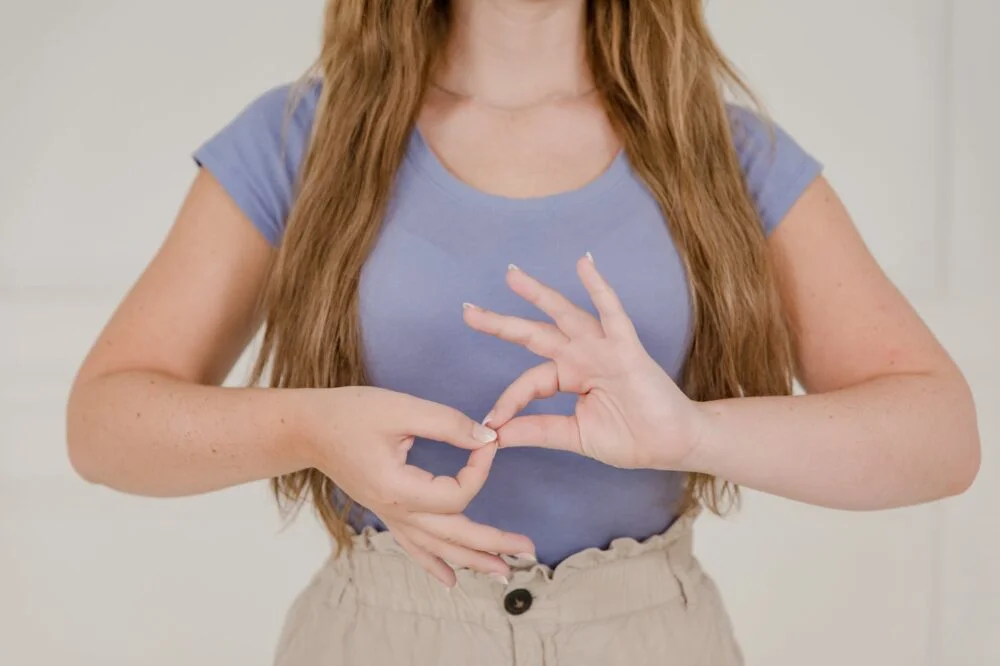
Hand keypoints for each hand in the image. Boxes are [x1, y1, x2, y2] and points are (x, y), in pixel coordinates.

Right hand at [298, 386, 534, 586]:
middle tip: (528, 549)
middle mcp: (396, 511)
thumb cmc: (350, 414)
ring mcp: (390, 516)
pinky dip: (435, 565)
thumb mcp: (401, 408)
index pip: (456, 495)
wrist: (308, 429)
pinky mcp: (386, 512)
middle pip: (453, 535)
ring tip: (504, 574)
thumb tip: (487, 438)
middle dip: (493, 543)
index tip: (488, 442)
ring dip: (472, 561)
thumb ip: (447, 423)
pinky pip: (414, 548)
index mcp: (399, 488)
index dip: (479, 471)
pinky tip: (452, 580)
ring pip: (437, 549)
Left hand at [463, 256, 703, 469]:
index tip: (491, 424)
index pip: (530, 382)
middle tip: (468, 311)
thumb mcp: (574, 435)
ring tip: (511, 275)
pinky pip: (611, 313)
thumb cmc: (631, 438)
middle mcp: (581, 357)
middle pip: (534, 334)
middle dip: (501, 323)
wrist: (672, 445)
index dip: (509, 401)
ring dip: (538, 295)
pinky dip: (599, 288)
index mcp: (569, 377)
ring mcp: (603, 349)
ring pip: (564, 316)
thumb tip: (495, 435)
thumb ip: (537, 430)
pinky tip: (584, 264)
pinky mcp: (627, 349)